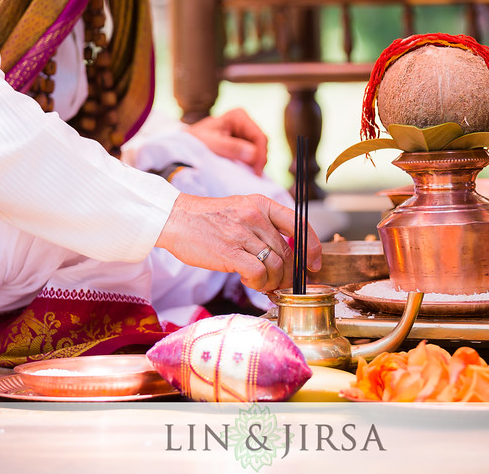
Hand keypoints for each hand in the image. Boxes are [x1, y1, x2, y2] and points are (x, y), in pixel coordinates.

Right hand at [155, 193, 321, 292]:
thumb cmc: (206, 219)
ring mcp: (242, 233)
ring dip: (273, 282)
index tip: (314, 264)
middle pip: (288, 252)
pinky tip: (248, 281)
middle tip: (281, 284)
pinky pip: (258, 273)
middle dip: (289, 274)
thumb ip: (262, 226)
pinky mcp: (230, 252)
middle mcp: (255, 216)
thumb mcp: (240, 209)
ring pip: (276, 265)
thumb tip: (285, 255)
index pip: (299, 223)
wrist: (174, 219)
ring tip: (261, 284)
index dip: (312, 246)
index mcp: (261, 204)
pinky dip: (259, 283)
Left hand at [186, 109, 267, 175]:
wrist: (184, 144)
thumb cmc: (194, 141)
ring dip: (255, 162)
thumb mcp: (211, 145)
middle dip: (259, 159)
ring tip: (248, 174)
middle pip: (261, 143)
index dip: (261, 155)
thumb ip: (231, 148)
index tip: (256, 172)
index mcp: (238, 116)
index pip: (259, 136)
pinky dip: (251, 163)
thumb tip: (254, 154)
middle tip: (253, 176)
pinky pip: (253, 154)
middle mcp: (244, 121)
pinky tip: (246, 171)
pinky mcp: (243, 142)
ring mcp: (244, 132)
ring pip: (259, 149)